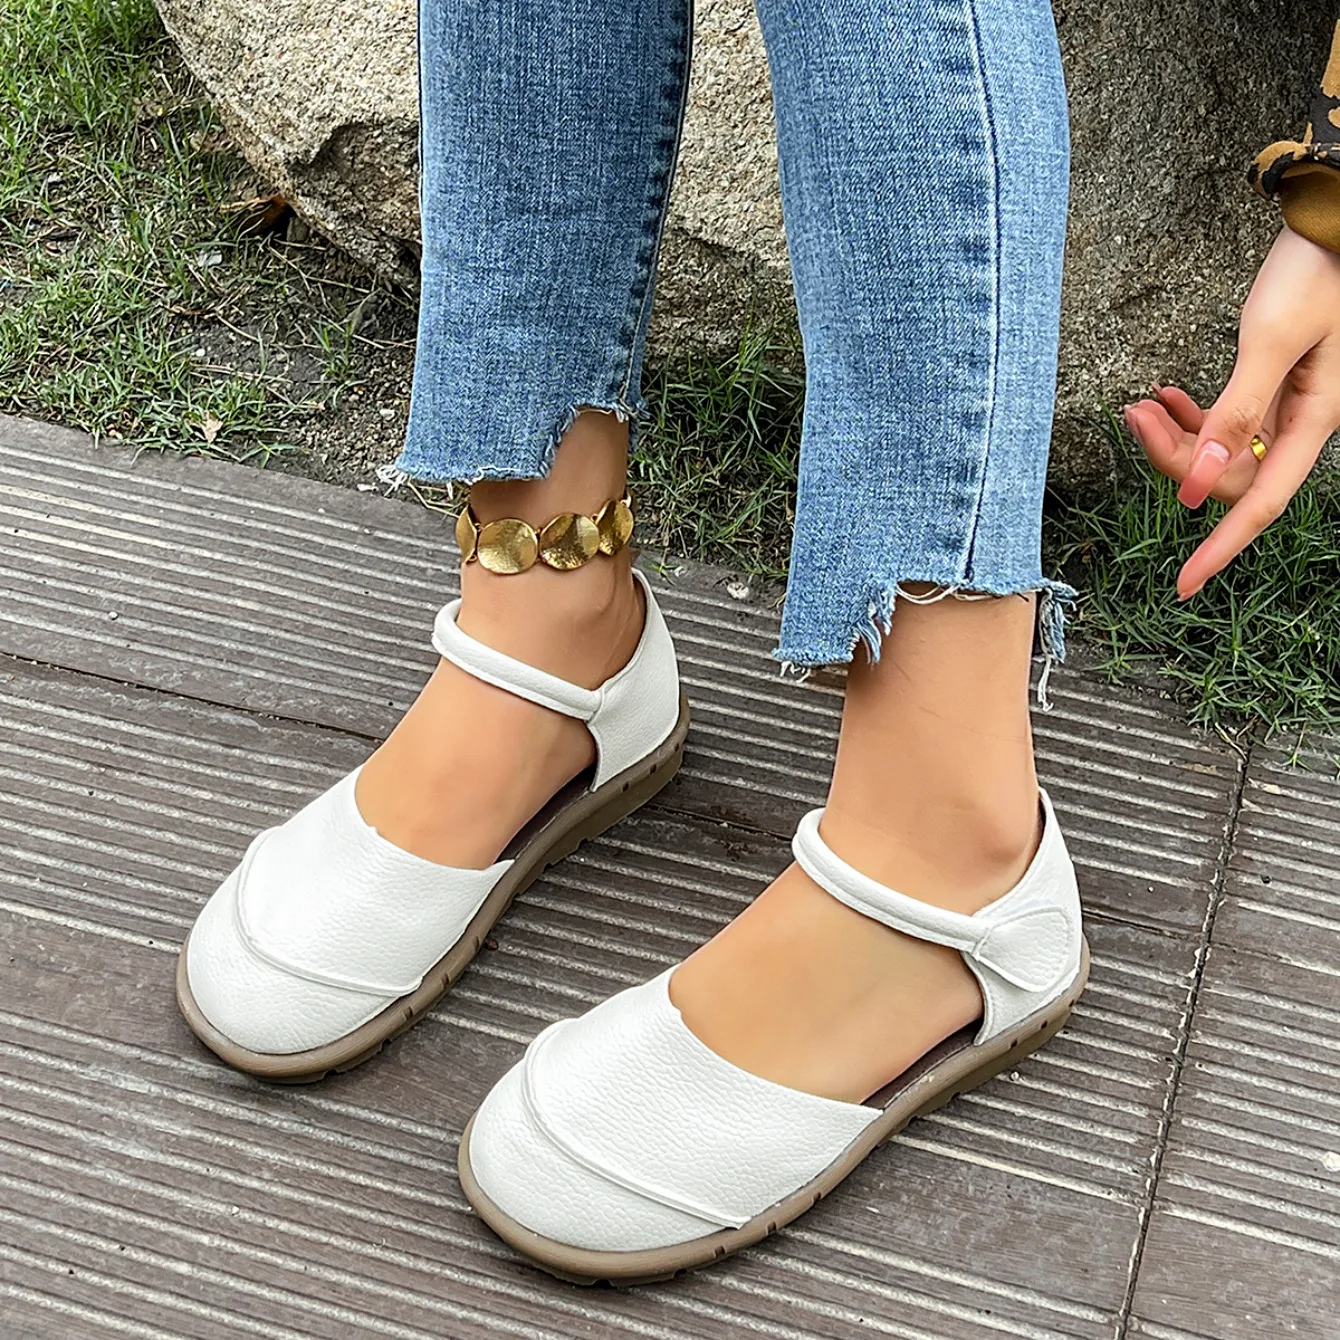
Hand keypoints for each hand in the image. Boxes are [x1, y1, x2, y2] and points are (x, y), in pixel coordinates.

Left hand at [1125, 225, 1339, 599]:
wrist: (1332, 223)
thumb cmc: (1314, 273)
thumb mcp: (1270, 340)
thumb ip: (1236, 412)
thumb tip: (1198, 487)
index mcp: (1313, 422)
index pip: (1257, 506)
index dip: (1220, 549)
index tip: (1182, 585)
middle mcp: (1299, 424)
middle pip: (1225, 477)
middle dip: (1174, 458)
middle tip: (1133, 415)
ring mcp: (1283, 408)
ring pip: (1218, 451)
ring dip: (1173, 436)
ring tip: (1138, 404)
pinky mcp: (1269, 387)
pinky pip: (1223, 423)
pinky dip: (1189, 417)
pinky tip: (1163, 397)